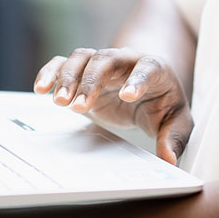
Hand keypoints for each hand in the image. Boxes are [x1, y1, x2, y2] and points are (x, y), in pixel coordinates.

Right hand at [33, 47, 193, 164]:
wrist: (148, 86)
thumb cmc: (164, 103)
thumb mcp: (177, 121)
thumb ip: (174, 138)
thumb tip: (169, 159)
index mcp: (154, 68)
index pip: (147, 68)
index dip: (137, 80)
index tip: (127, 96)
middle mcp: (125, 60)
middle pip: (107, 59)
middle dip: (91, 81)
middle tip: (79, 107)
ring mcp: (102, 63)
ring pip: (83, 58)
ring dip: (68, 77)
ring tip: (59, 103)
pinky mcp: (83, 71)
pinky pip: (63, 62)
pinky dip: (51, 72)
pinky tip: (41, 88)